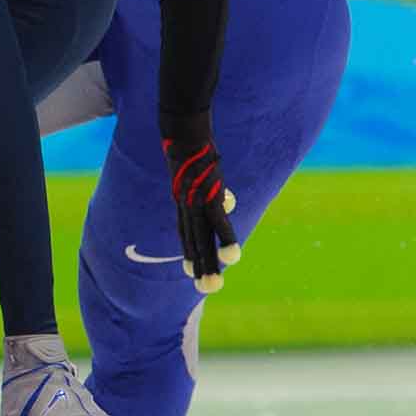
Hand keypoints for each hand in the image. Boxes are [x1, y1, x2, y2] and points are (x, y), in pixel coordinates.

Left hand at [161, 112, 240, 293]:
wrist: (181, 126)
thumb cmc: (190, 141)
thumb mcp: (201, 168)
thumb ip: (212, 187)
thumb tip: (227, 199)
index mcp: (182, 198)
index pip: (186, 231)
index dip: (189, 250)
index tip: (190, 270)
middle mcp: (185, 203)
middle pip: (194, 240)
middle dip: (200, 266)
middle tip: (204, 289)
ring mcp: (195, 201)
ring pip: (203, 239)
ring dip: (210, 263)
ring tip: (213, 286)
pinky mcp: (207, 196)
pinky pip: (219, 223)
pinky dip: (226, 241)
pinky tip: (233, 257)